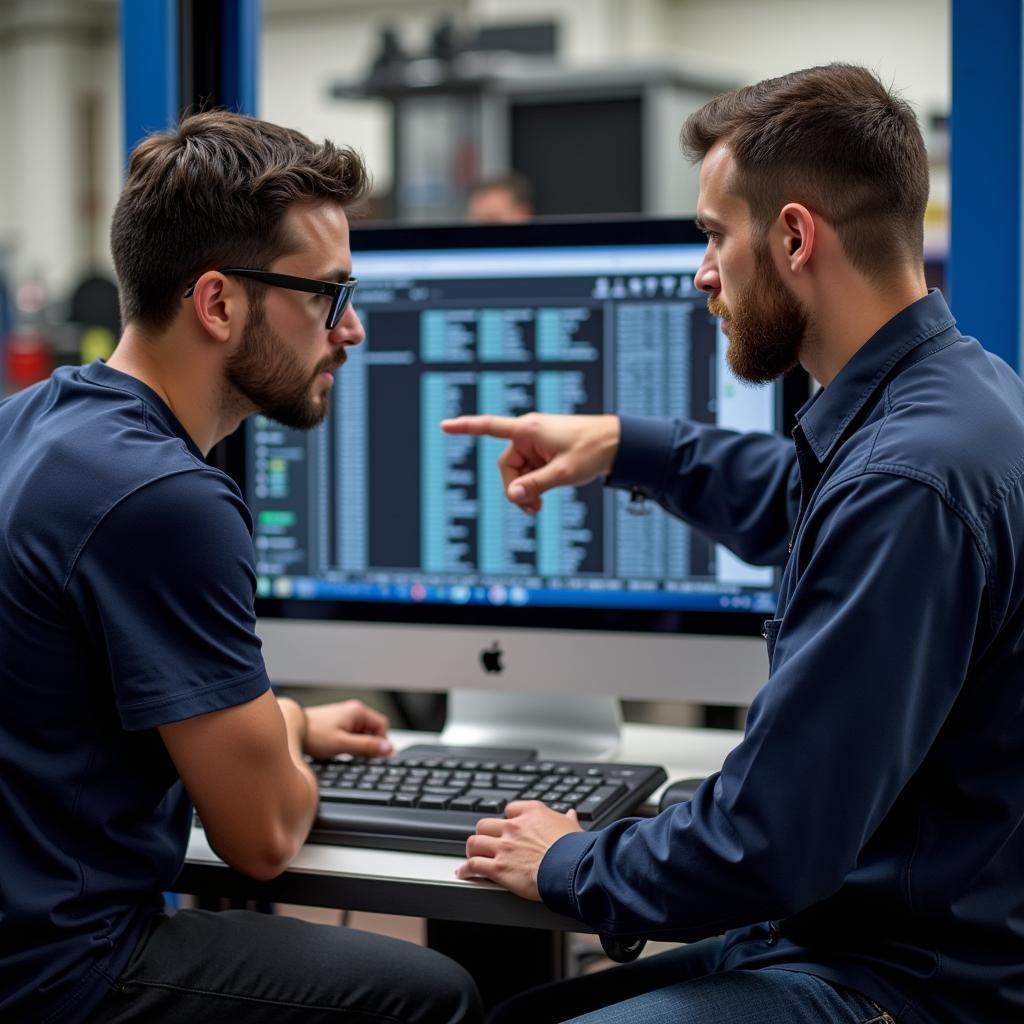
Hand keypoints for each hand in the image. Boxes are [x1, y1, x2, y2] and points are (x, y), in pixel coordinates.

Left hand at [303, 699, 391, 760]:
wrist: (293, 729)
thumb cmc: (314, 734)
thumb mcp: (343, 744)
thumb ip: (367, 746)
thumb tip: (389, 748)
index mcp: (358, 711)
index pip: (383, 726)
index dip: (380, 742)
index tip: (372, 755)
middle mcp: (353, 711)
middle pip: (373, 730)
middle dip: (367, 745)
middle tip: (354, 755)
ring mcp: (346, 716)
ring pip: (362, 733)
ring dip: (357, 745)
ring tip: (342, 751)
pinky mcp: (338, 723)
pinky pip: (352, 734)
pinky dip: (349, 743)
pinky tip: (338, 749)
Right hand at [440, 413, 619, 514]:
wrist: (617, 444)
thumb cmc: (592, 450)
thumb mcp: (564, 474)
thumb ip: (536, 486)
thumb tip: (513, 495)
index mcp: (528, 430)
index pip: (489, 427)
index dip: (465, 427)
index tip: (444, 425)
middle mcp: (528, 433)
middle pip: (506, 466)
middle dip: (515, 488)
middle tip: (531, 511)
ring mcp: (536, 442)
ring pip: (517, 472)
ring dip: (525, 490)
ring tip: (538, 508)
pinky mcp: (544, 450)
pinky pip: (529, 471)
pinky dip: (533, 485)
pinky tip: (542, 498)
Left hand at [455, 801, 583, 899]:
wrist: (571, 868)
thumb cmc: (574, 850)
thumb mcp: (573, 828)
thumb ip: (567, 820)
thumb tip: (570, 815)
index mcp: (532, 813)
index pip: (510, 810)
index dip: (507, 819)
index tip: (507, 827)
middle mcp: (514, 827)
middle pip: (486, 824)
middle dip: (484, 834)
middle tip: (486, 843)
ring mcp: (504, 847)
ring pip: (475, 842)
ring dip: (472, 849)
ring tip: (472, 856)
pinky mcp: (498, 868)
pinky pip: (474, 865)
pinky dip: (466, 870)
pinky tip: (463, 873)